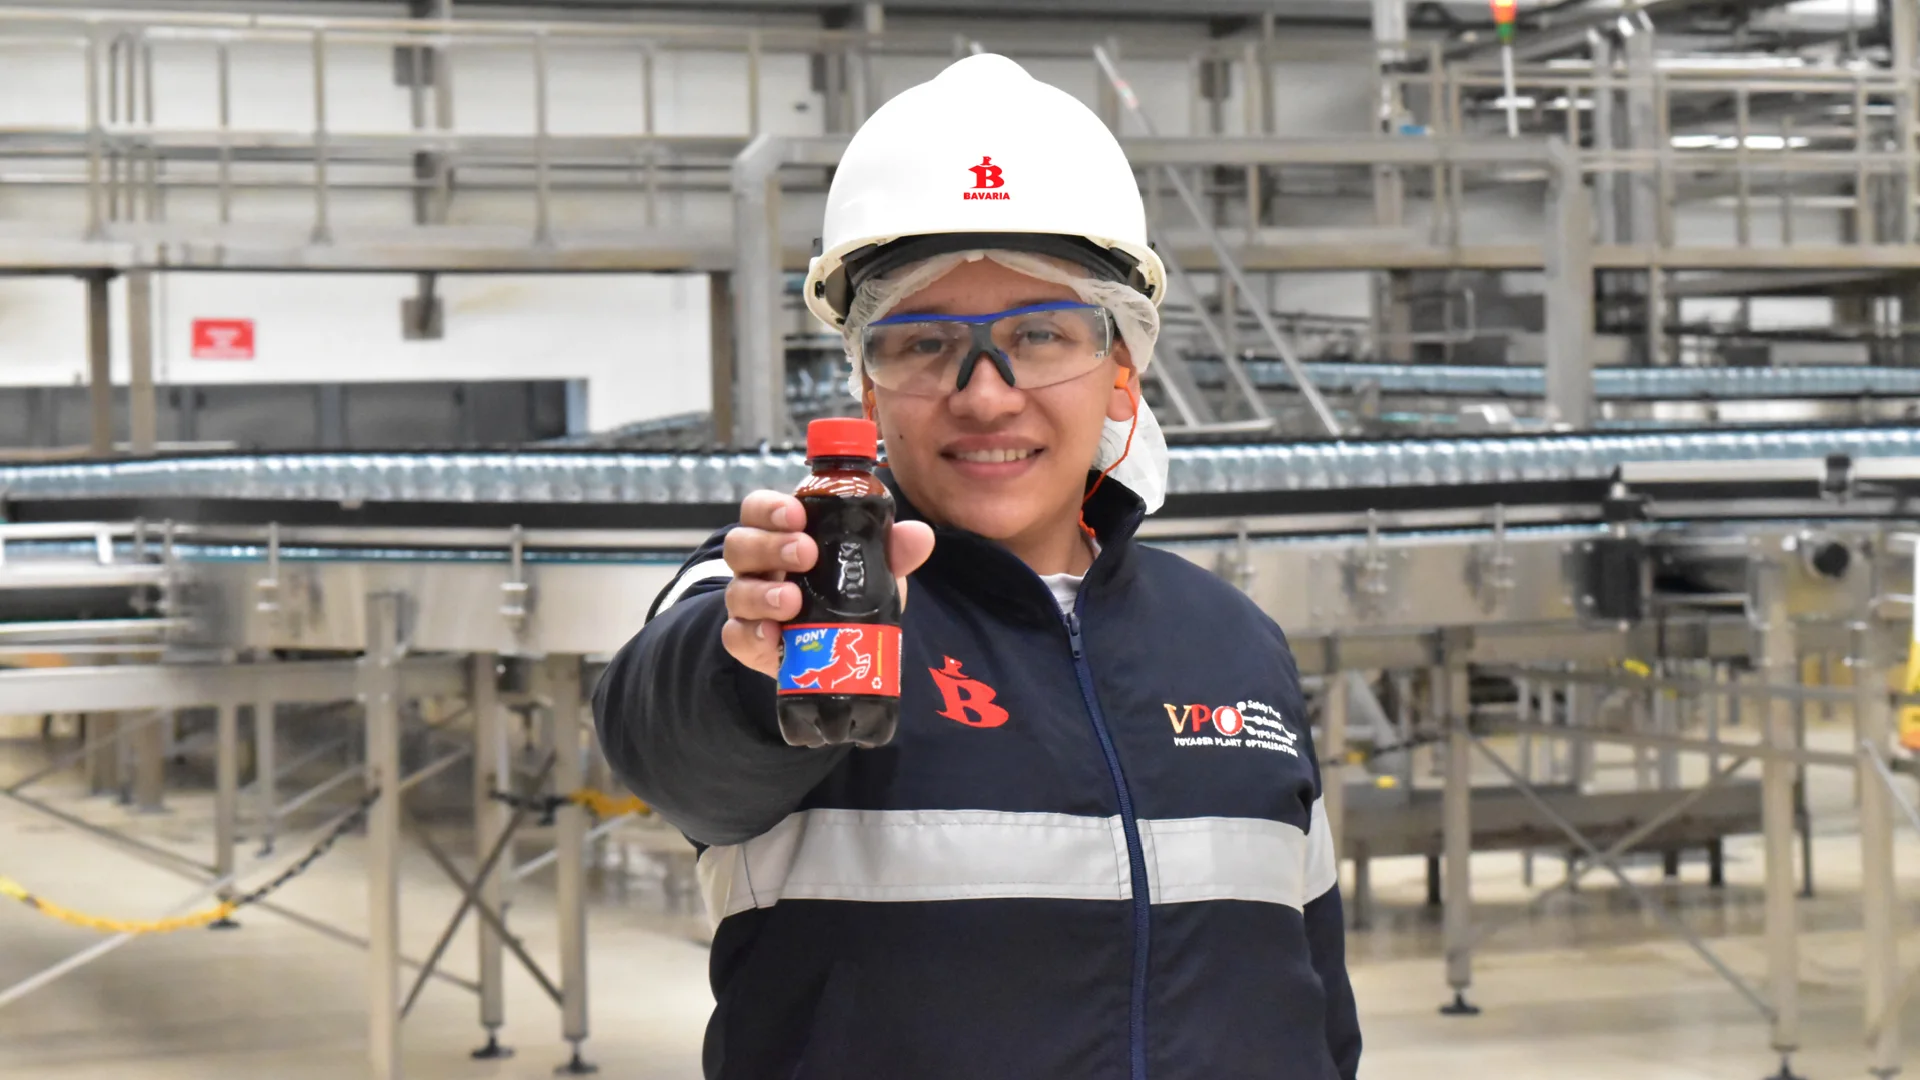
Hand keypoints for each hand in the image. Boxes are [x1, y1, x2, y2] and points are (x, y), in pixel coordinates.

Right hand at [719, 490, 934, 679]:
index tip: (797, 513)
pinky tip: (772, 636)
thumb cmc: (845, 591)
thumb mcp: (873, 569)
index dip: (771, 507)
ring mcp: (748, 604)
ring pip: (736, 590)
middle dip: (770, 545)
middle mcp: (757, 566)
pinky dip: (751, 635)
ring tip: (792, 600)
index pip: (759, 509)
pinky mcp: (749, 642)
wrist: (833, 647)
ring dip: (762, 593)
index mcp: (781, 535)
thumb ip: (894, 551)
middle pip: (741, 544)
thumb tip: (920, 535)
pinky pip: (735, 636)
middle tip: (806, 553)